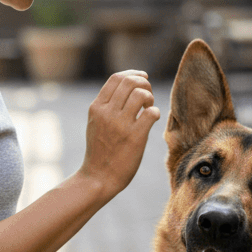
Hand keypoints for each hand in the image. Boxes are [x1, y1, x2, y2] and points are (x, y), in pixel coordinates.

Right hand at [79, 70, 161, 197]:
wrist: (98, 177)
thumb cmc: (100, 150)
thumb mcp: (96, 123)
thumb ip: (107, 105)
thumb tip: (129, 86)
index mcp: (96, 107)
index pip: (116, 78)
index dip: (133, 74)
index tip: (143, 79)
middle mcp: (107, 113)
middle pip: (130, 82)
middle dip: (144, 84)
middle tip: (147, 97)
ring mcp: (120, 125)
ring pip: (141, 94)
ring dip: (150, 98)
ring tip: (148, 109)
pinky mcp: (134, 137)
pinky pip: (151, 113)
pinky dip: (155, 113)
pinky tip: (152, 120)